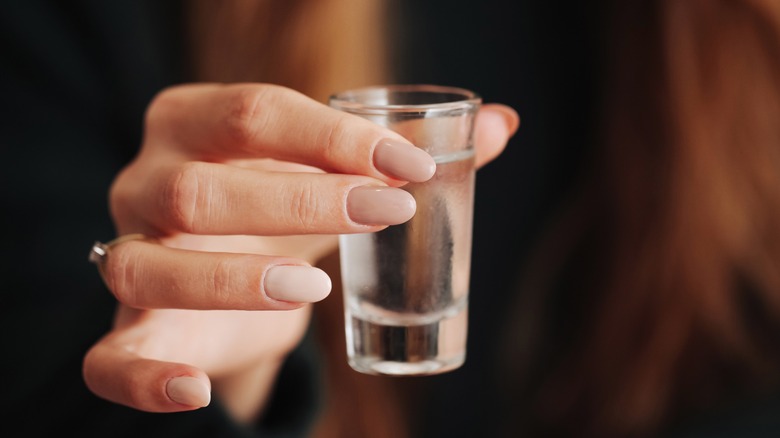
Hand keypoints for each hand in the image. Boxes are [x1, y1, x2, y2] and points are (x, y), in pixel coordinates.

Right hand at [82, 83, 518, 419]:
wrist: (225, 272)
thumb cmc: (277, 206)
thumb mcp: (331, 172)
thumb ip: (407, 151)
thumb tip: (504, 125)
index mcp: (192, 121)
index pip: (253, 112)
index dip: (336, 136)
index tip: (414, 165)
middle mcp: (145, 182)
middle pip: (201, 187)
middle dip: (301, 200)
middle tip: (388, 213)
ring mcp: (127, 257)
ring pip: (150, 266)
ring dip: (234, 279)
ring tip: (314, 287)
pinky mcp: (130, 331)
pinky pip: (108, 359)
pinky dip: (145, 380)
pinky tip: (195, 392)